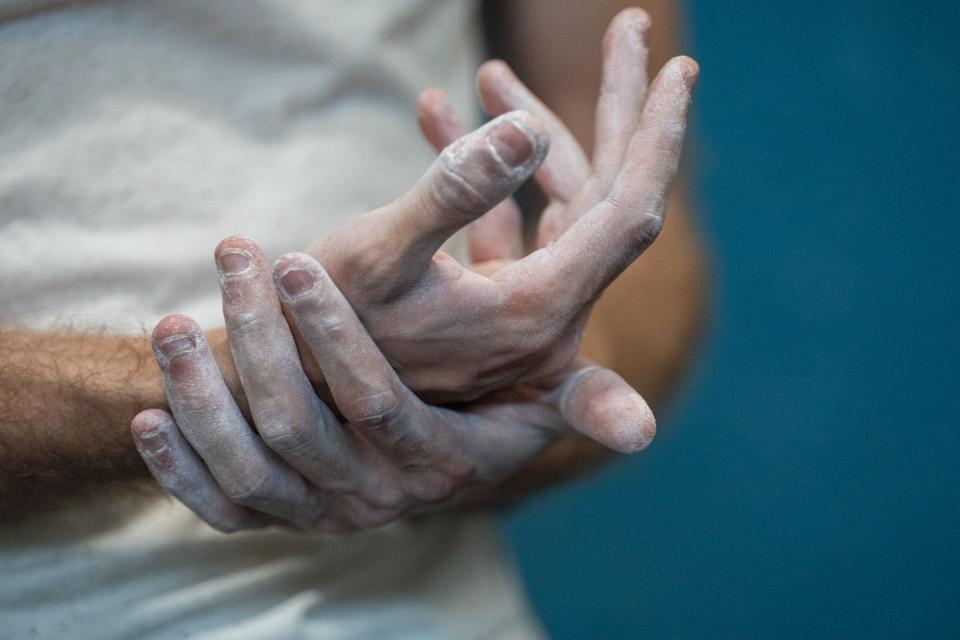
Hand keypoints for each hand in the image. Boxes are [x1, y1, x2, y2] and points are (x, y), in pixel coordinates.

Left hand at [131, 242, 653, 531]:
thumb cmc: (476, 406)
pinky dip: (178, 465)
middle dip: (260, 337)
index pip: (383, 409)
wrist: (413, 456)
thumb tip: (650, 430)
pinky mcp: (269, 519)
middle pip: (300, 424)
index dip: (338, 340)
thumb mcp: (534, 402)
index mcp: (440, 465)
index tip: (301, 264)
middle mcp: (378, 500)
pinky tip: (150, 414)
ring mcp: (318, 514)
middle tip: (235, 258)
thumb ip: (579, 400)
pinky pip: (215, 505)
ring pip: (247, 460)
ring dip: (204, 389)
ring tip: (177, 320)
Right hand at [301, 10, 697, 402]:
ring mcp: (521, 306)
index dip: (655, 136)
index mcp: (536, 309)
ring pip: (556, 204)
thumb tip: (530, 129)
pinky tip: (436, 115)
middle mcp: (544, 313)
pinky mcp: (492, 297)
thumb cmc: (322, 326)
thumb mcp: (378, 253)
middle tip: (629, 27)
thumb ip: (454, 190)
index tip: (676, 66)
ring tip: (487, 74)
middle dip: (614, 109)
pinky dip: (480, 171)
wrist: (295, 385)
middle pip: (605, 197)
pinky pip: (505, 221)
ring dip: (526, 133)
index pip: (627, 212)